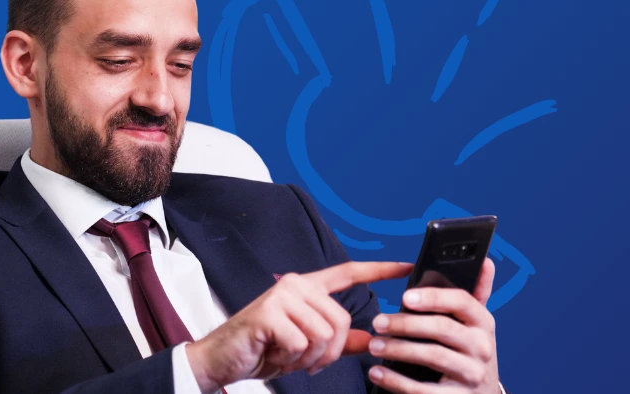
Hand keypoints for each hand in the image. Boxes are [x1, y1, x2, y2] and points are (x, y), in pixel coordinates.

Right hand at [185, 261, 412, 392]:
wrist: (223, 358)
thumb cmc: (264, 348)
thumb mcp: (307, 346)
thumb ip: (339, 341)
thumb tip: (372, 340)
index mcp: (307, 287)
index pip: (349, 273)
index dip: (379, 270)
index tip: (406, 267)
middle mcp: (296, 284)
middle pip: (340, 320)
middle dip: (329, 352)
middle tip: (307, 361)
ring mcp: (282, 295)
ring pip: (323, 334)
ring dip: (308, 358)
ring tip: (288, 356)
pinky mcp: (270, 313)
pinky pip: (301, 343)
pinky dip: (291, 359)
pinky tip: (274, 354)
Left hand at [367, 258, 500, 393]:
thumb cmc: (469, 350)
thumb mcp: (476, 323)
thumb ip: (476, 292)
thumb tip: (486, 260)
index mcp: (483, 322)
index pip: (461, 302)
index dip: (433, 297)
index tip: (405, 296)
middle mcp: (482, 347)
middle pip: (442, 329)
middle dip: (406, 324)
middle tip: (378, 322)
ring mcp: (472, 375)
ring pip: (432, 357)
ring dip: (398, 350)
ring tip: (373, 345)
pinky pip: (424, 390)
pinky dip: (397, 382)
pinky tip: (378, 373)